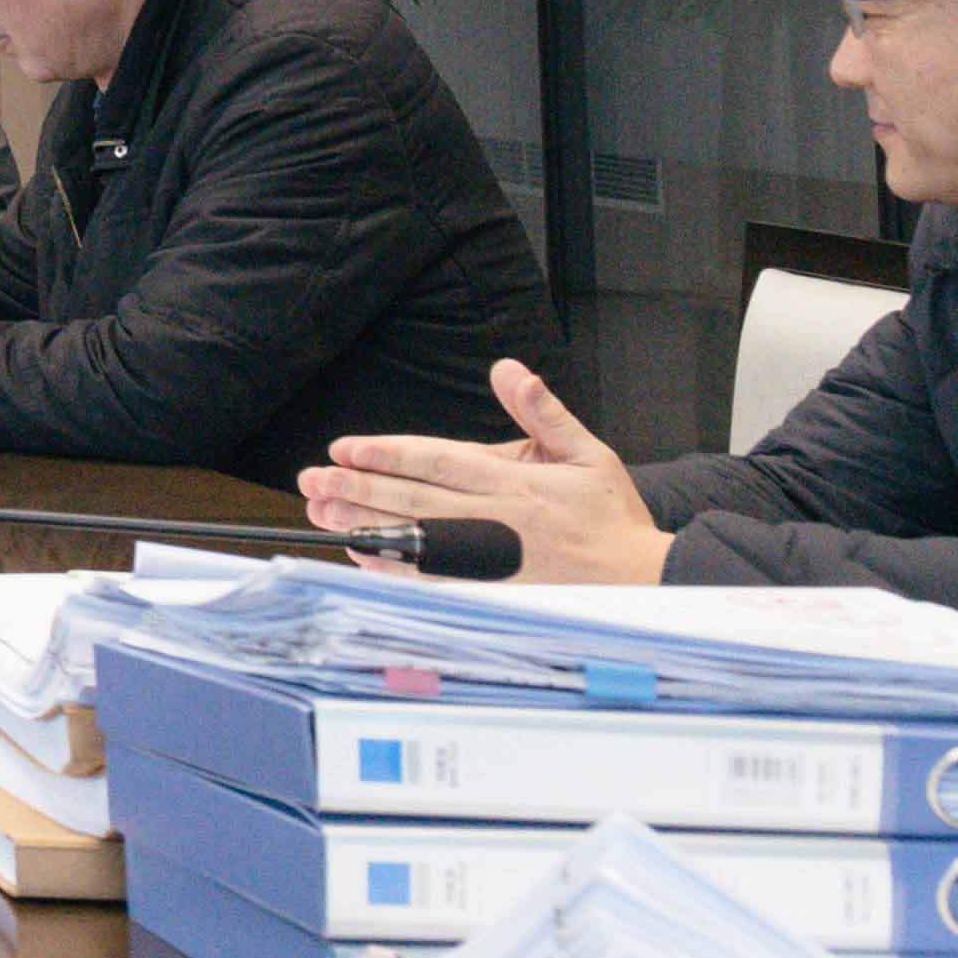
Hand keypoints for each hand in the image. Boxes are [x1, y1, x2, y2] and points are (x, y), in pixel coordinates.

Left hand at [301, 359, 677, 584]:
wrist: (643, 579)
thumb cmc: (611, 516)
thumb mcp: (587, 452)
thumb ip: (543, 412)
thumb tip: (510, 370)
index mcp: (516, 482)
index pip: (439, 462)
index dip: (390, 454)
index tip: (347, 447)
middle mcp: (496, 519)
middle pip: (415, 499)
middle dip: (359, 488)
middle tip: (314, 479)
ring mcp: (490, 557)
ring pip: (415, 537)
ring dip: (365, 525)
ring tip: (323, 511)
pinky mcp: (490, 587)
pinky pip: (433, 578)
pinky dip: (396, 567)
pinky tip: (363, 554)